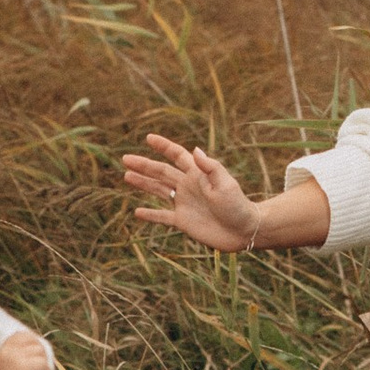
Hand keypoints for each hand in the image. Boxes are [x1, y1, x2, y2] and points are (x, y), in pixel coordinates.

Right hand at [0, 330, 53, 369]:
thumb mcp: (9, 366)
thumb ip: (18, 353)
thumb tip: (38, 345)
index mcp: (4, 349)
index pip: (21, 335)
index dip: (32, 340)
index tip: (37, 350)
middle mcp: (9, 351)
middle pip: (33, 341)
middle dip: (41, 351)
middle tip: (43, 363)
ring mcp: (17, 357)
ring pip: (40, 351)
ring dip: (45, 361)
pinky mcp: (25, 366)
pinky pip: (43, 363)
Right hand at [123, 131, 260, 251]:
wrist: (245, 231)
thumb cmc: (237, 205)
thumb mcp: (225, 184)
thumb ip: (210, 168)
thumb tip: (195, 150)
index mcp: (197, 174)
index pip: (177, 155)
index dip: (163, 146)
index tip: (148, 138)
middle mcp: (188, 187)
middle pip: (161, 172)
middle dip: (144, 165)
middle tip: (125, 158)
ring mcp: (184, 204)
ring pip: (158, 191)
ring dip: (143, 184)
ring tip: (126, 176)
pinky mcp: (183, 222)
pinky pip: (162, 217)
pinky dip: (150, 215)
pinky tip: (137, 212)